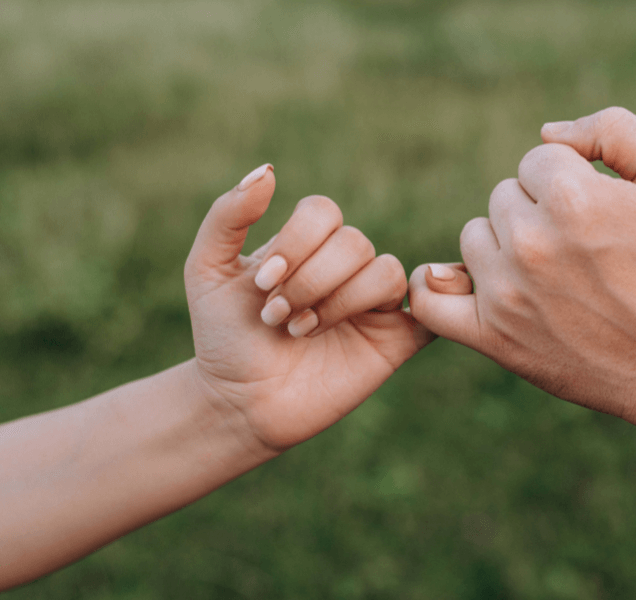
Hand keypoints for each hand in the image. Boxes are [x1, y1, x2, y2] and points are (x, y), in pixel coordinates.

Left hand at [185, 165, 436, 450]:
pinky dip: (422, 306)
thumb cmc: (224, 338)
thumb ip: (228, 216)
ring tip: (302, 332)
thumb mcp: (207, 271)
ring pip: (387, 272)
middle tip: (277, 317)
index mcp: (307, 246)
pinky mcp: (395, 341)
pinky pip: (428, 311)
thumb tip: (268, 170)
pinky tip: (370, 324)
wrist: (239, 403)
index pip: (323, 212)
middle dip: (310, 281)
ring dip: (340, 301)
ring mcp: (372, 304)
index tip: (262, 284)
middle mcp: (344, 269)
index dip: (297, 242)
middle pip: (354, 243)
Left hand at [409, 108, 635, 428]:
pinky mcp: (492, 335)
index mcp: (573, 198)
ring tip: (552, 275)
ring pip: (474, 237)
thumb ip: (613, 130)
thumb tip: (547, 134)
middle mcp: (532, 244)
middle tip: (579, 250)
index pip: (537, 161)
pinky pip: (430, 301)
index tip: (596, 214)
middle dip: (538, 212)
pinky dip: (436, 288)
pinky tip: (455, 282)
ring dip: (504, 247)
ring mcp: (507, 293)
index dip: (570, 181)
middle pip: (503, 196)